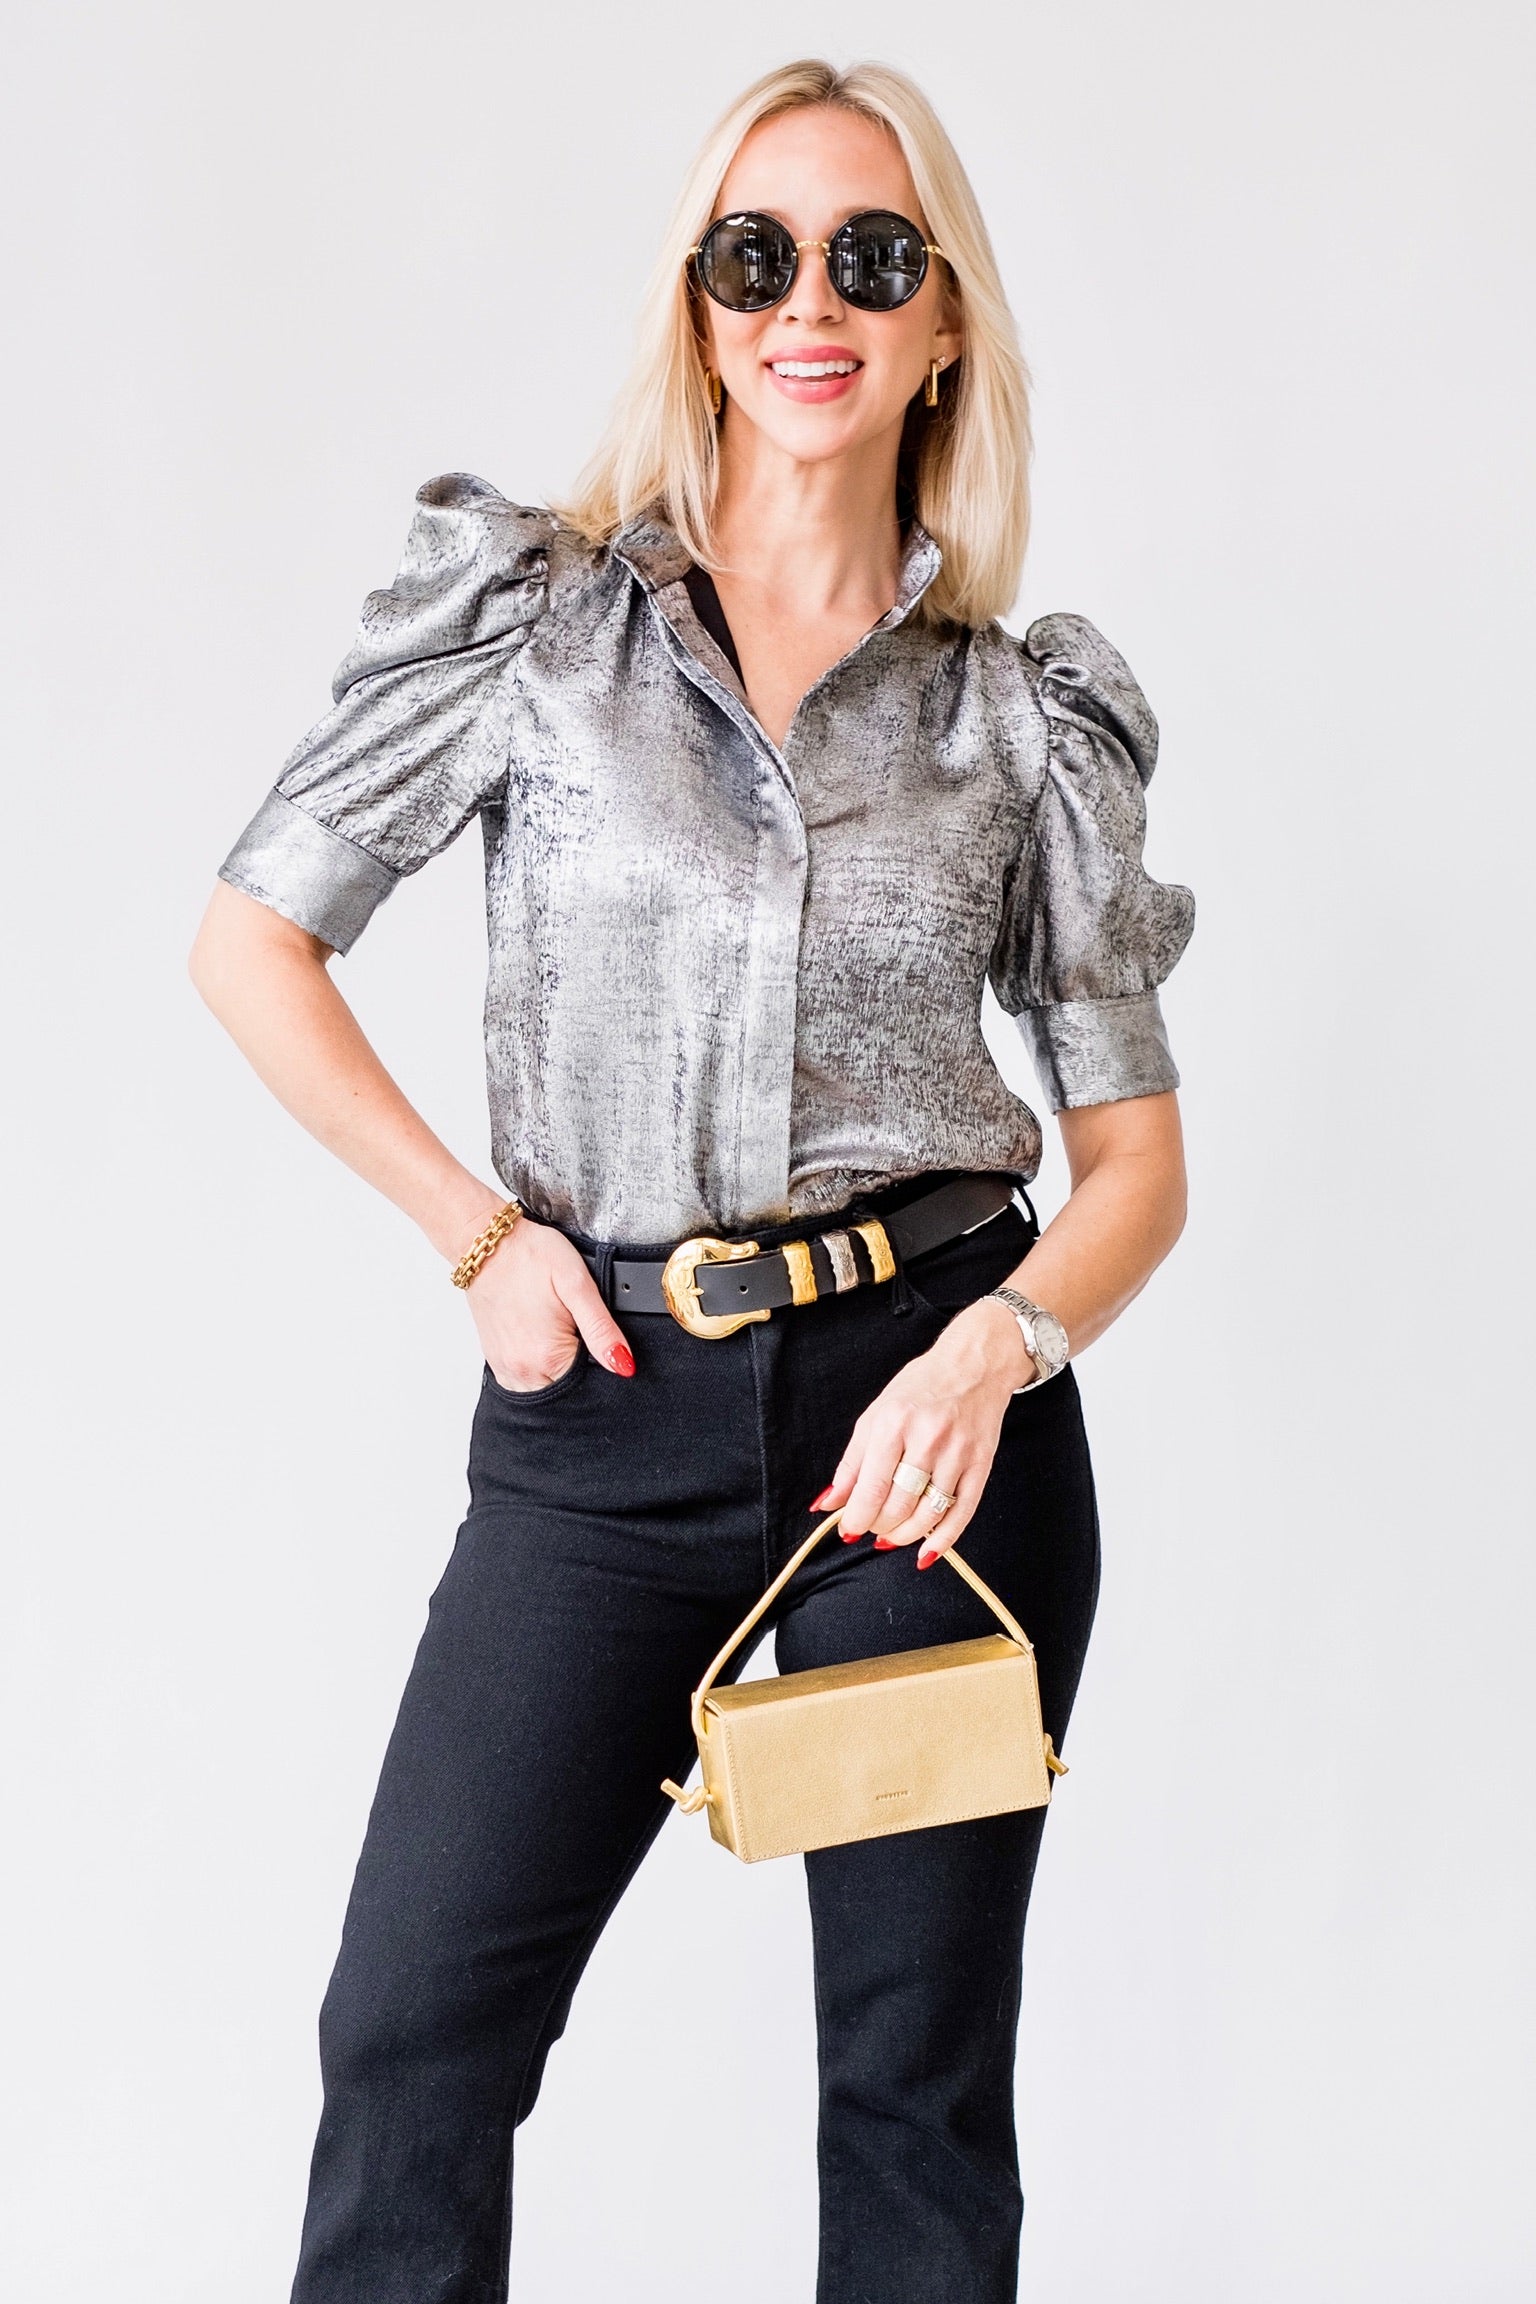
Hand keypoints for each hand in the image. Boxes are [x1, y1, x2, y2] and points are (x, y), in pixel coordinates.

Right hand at [459, 1210, 636, 1389]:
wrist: (487, 1245)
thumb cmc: (530, 1257)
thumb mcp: (577, 1285)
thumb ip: (601, 1329)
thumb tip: (624, 1365)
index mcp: (547, 1357)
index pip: (591, 1386)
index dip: (603, 1364)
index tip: (597, 1338)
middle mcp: (522, 1370)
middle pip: (566, 1393)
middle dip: (581, 1372)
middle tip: (576, 1329)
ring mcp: (505, 1368)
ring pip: (544, 1391)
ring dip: (558, 1373)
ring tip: (559, 1334)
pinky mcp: (495, 1361)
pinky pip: (523, 1383)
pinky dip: (538, 1371)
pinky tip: (542, 1343)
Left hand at [809, 1299, 1032, 1565]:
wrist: (974, 1365)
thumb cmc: (920, 1388)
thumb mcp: (876, 1415)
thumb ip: (851, 1463)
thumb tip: (828, 1502)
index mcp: (894, 1424)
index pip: (871, 1487)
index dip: (857, 1517)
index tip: (848, 1530)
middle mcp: (927, 1439)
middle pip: (898, 1505)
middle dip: (879, 1526)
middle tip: (872, 1526)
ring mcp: (958, 1453)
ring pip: (928, 1515)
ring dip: (905, 1535)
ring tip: (892, 1535)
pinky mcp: (981, 1464)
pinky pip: (962, 1512)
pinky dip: (943, 1539)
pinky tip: (926, 1553)